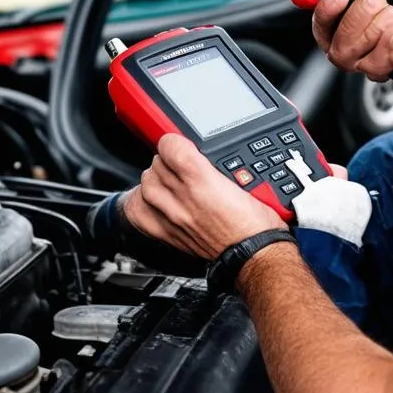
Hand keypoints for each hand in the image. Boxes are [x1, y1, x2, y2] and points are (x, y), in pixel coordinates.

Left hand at [118, 133, 288, 259]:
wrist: (254, 252)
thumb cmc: (253, 219)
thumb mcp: (245, 177)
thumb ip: (217, 161)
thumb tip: (197, 150)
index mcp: (203, 179)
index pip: (168, 144)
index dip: (174, 140)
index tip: (179, 144)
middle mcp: (184, 197)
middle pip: (156, 163)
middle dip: (166, 159)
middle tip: (178, 164)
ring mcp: (174, 217)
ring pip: (145, 185)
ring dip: (154, 179)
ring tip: (167, 180)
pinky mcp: (169, 234)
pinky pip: (139, 214)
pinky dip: (141, 204)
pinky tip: (152, 201)